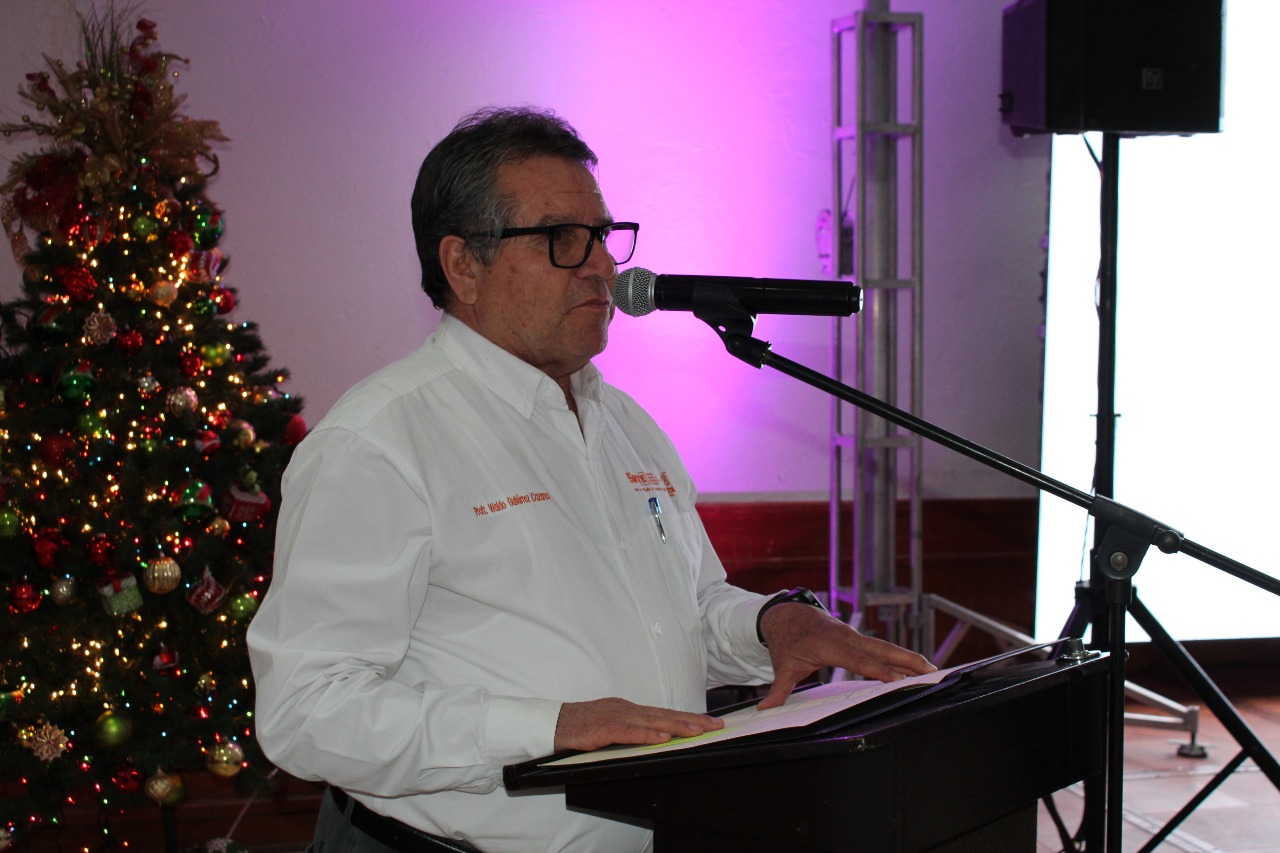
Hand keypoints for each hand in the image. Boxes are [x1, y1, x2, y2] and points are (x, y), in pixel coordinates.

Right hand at [554, 697, 724, 751]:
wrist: (554, 724)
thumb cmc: (583, 727)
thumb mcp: (613, 726)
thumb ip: (633, 730)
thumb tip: (657, 737)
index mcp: (630, 710)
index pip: (665, 713)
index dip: (688, 717)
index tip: (710, 722)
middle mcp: (627, 710)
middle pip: (665, 714)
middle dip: (692, 720)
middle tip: (715, 726)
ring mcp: (616, 716)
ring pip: (651, 721)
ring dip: (676, 725)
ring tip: (697, 731)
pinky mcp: (603, 727)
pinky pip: (628, 731)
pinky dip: (646, 734)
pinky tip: (662, 738)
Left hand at [755, 602, 936, 709]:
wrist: (786, 614)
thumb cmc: (786, 641)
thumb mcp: (782, 665)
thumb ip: (779, 688)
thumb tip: (765, 709)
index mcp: (830, 645)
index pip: (859, 661)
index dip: (880, 671)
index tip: (900, 680)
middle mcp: (847, 637)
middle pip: (881, 650)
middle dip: (906, 660)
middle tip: (931, 671)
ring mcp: (854, 635)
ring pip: (885, 647)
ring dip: (908, 657)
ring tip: (932, 670)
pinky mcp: (857, 637)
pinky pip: (881, 647)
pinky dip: (899, 655)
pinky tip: (915, 665)